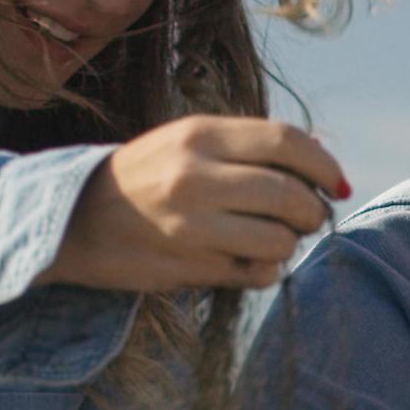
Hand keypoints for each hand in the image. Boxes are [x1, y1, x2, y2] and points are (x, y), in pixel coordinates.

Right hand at [43, 115, 346, 293]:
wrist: (72, 219)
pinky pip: (254, 274)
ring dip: (288, 245)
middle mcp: (195, 176)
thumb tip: (320, 158)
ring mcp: (191, 226)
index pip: (287, 142)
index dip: (324, 165)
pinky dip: (263, 271)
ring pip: (278, 241)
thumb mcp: (186, 141)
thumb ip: (246, 146)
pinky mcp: (187, 267)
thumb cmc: (143, 177)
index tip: (337, 184)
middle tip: (307, 218)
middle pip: (290, 195)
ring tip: (272, 240)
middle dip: (312, 212)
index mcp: (199, 135)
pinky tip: (245, 262)